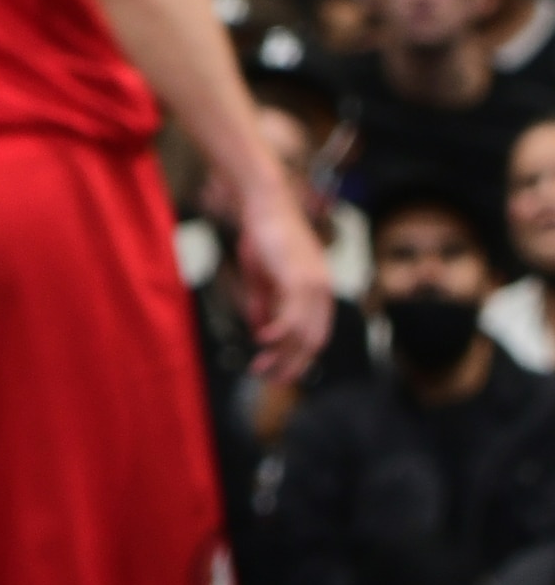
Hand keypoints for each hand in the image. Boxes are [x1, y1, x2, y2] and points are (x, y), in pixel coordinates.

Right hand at [228, 163, 332, 385]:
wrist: (265, 204)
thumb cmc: (262, 235)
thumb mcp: (261, 276)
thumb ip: (264, 304)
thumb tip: (261, 330)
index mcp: (318, 293)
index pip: (315, 334)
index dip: (298, 357)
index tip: (279, 371)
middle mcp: (322, 292)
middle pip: (313, 340)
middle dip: (292, 364)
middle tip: (272, 380)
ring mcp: (314, 286)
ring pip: (303, 333)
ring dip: (283, 355)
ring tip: (263, 369)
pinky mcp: (299, 279)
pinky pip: (292, 314)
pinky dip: (278, 332)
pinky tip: (263, 341)